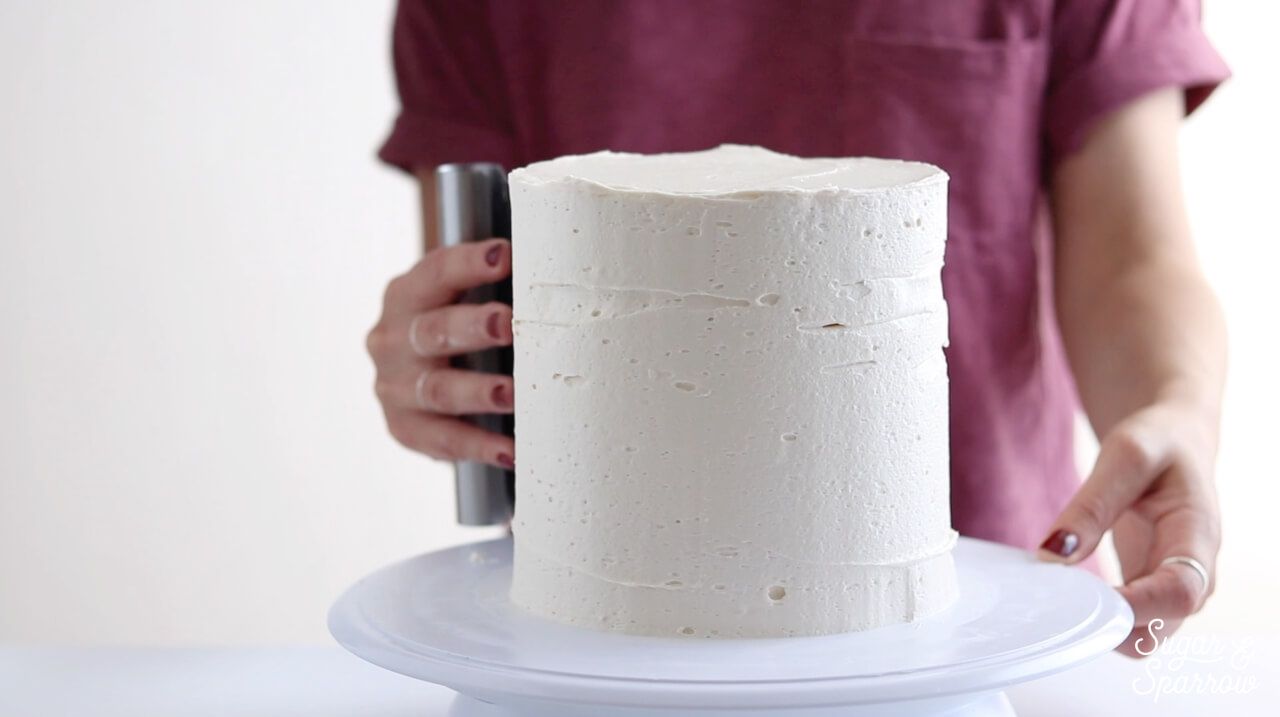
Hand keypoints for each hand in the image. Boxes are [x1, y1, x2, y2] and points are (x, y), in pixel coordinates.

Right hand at [366, 238, 514, 468]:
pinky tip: (511, 451)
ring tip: (512, 396)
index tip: (504, 255)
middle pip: (433, 331)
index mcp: (407, 295)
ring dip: (478, 392)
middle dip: (473, 327)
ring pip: (438, 390)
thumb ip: (495, 285)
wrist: (412, 376)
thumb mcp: (459, 299)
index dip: (469, 263)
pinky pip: (442, 440)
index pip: (436, 272)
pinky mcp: (405, 428)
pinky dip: (479, 446)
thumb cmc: (453, 327)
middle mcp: (393, 339)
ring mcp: (395, 387)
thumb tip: (556, 268)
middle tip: (508, 325)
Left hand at [1037, 397, 1220, 657]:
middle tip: (1059, 600)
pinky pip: (1128, 620)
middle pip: (1162, 625)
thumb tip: (1053, 555)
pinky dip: (1098, 617)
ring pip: (1144, 633)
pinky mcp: (1148, 586)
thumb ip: (1091, 506)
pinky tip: (1066, 594)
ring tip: (1059, 593)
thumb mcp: (1125, 456)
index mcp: (1196, 534)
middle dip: (1112, 624)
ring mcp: (1171, 583)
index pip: (1181, 592)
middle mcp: (1193, 570)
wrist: (1174, 441)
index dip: (1137, 607)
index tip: (1087, 602)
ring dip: (1102, 626)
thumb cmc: (1158, 443)